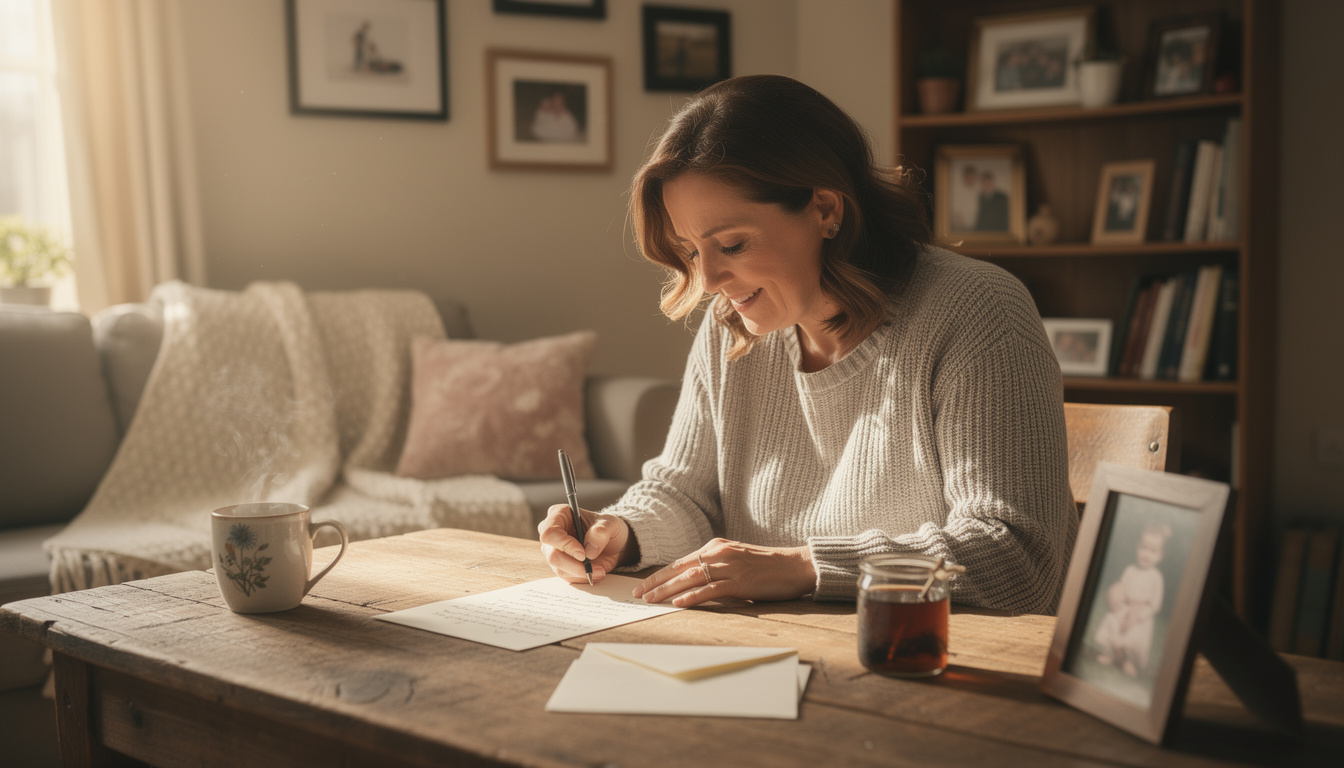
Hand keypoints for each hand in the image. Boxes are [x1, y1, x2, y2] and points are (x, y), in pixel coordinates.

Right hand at [538, 504, 631, 584]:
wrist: (613, 544)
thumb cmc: (608, 528)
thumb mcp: (611, 524)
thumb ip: (601, 532)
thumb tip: (589, 549)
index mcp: (559, 514)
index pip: (550, 532)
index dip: (564, 545)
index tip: (582, 554)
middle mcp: (553, 533)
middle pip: (553, 555)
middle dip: (575, 565)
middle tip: (593, 568)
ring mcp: (554, 551)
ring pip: (559, 569)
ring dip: (581, 573)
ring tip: (600, 570)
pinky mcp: (561, 565)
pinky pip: (567, 577)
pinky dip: (582, 577)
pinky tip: (596, 572)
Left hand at [632, 538, 814, 607]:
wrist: (795, 566)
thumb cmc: (767, 567)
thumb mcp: (736, 561)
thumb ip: (716, 568)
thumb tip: (693, 584)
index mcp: (716, 547)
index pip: (680, 561)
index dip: (660, 574)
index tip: (643, 586)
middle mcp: (719, 553)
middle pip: (679, 568)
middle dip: (656, 582)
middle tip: (638, 595)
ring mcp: (729, 566)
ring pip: (690, 578)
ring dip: (667, 590)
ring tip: (650, 600)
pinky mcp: (739, 582)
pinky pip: (710, 589)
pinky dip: (692, 597)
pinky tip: (678, 603)